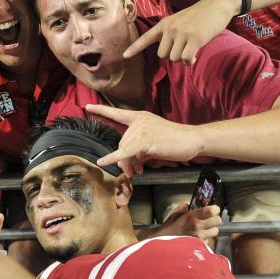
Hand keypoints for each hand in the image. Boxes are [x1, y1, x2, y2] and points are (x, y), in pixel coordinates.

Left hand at [86, 104, 201, 176]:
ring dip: (128, 164)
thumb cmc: (174, 142)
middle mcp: (139, 121)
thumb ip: (139, 150)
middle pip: (121, 143)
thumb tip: (126, 164)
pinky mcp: (145, 141)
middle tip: (133, 171)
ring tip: (137, 172)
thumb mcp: (153, 142)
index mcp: (140, 117)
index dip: (102, 110)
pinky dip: (113, 159)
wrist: (191, 140)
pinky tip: (103, 163)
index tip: (87, 107)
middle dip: (124, 159)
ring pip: (124, 151)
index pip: (118, 113)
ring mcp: (142, 130)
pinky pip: (125, 153)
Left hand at [123, 0, 240, 64]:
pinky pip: (186, 59)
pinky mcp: (194, 39)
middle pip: (162, 55)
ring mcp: (182, 33)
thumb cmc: (201, 15)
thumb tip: (171, 54)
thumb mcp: (180, 20)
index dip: (135, 47)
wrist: (218, 4)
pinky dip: (190, 61)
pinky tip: (195, 56)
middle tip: (183, 50)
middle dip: (172, 56)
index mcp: (165, 23)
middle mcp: (170, 28)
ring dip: (183, 59)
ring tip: (191, 49)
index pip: (147, 37)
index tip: (124, 55)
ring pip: (174, 58)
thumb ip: (172, 34)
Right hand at [156, 202, 220, 240]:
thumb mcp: (176, 213)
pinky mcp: (199, 245)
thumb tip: (190, 203)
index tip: (213, 210)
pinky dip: (206, 239)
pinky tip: (199, 238)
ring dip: (211, 230)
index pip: (212, 210)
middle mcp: (198, 226)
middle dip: (215, 220)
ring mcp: (199, 236)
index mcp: (193, 216)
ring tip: (204, 230)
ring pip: (215, 231)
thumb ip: (184, 207)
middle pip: (218, 220)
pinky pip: (209, 240)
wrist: (164, 241)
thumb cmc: (170, 227)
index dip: (215, 209)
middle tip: (210, 220)